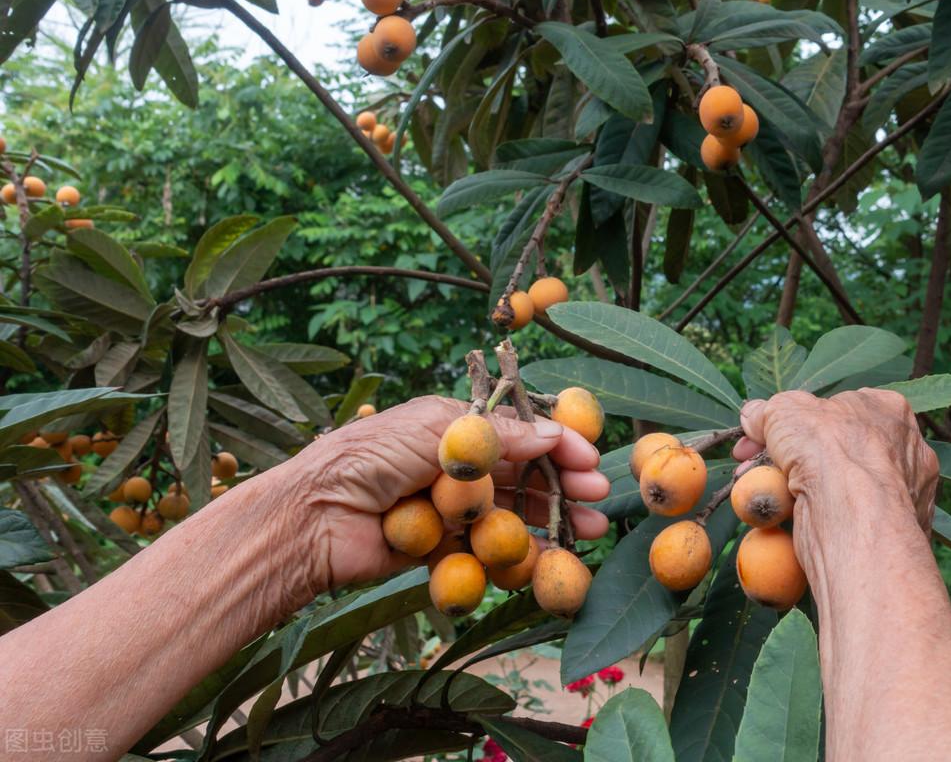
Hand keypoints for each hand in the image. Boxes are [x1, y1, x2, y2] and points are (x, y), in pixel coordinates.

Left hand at [277, 396, 609, 590]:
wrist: (314, 518)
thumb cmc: (368, 457)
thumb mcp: (437, 428)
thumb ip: (498, 434)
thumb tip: (552, 433)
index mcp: (453, 427)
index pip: (518, 433)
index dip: (557, 445)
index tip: (590, 459)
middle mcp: (455, 467)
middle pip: (522, 477)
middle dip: (563, 487)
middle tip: (597, 500)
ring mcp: (449, 510)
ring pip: (511, 517)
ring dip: (550, 524)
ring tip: (587, 534)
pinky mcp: (439, 551)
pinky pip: (485, 554)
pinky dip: (517, 560)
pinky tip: (548, 562)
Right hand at [732, 389, 938, 575]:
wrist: (855, 520)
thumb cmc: (827, 451)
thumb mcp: (784, 411)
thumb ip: (768, 411)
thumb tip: (753, 415)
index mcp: (888, 410)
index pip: (836, 412)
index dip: (793, 425)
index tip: (763, 440)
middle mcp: (904, 450)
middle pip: (834, 451)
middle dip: (790, 459)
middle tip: (753, 467)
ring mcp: (904, 494)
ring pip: (839, 487)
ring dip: (796, 489)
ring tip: (766, 497)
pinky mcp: (893, 533)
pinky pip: (847, 520)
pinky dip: (816, 520)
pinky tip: (790, 522)